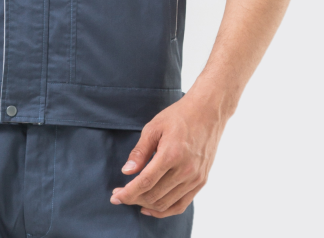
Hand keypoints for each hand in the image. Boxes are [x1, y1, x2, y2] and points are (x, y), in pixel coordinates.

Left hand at [109, 90, 228, 217]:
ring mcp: (195, 178)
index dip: (128, 192)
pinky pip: (181, 205)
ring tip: (133, 199)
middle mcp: (185, 170)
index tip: (115, 196)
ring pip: (166, 204)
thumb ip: (140, 151)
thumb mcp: (154, 127)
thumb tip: (127, 171)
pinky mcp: (201, 181)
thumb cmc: (179, 116)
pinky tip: (151, 207)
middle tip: (120, 195)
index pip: (146, 182)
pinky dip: (165, 210)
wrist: (208, 112)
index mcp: (171, 154)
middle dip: (133, 198)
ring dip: (146, 205)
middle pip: (154, 195)